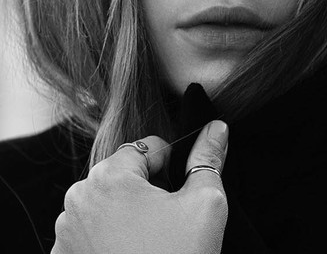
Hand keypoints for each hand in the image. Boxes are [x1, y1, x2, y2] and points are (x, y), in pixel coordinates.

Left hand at [52, 120, 228, 253]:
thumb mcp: (205, 204)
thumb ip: (208, 159)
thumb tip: (216, 128)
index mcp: (110, 176)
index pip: (149, 147)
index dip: (173, 164)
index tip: (180, 191)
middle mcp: (79, 197)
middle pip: (126, 174)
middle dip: (149, 189)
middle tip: (168, 221)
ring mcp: (67, 230)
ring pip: (109, 201)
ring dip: (129, 211)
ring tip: (151, 240)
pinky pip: (93, 228)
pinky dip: (111, 234)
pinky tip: (133, 253)